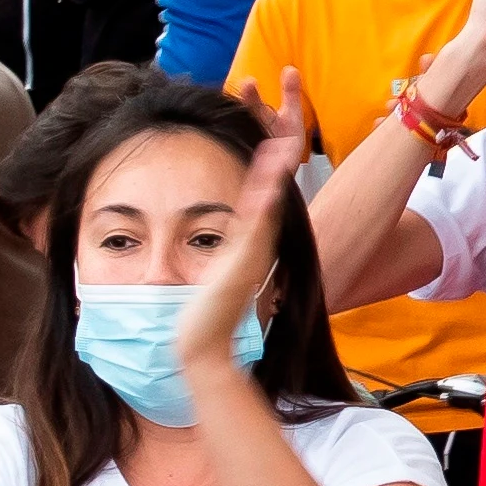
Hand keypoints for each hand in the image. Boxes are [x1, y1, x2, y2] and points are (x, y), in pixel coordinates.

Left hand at [165, 78, 305, 410]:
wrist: (201, 350)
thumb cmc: (200, 321)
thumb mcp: (209, 282)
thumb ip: (213, 266)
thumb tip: (200, 258)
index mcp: (244, 249)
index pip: (258, 204)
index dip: (265, 175)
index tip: (269, 145)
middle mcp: (251, 251)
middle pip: (269, 200)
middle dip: (277, 168)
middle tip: (285, 134)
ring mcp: (248, 259)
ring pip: (264, 211)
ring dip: (273, 180)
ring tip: (281, 149)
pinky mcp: (240, 269)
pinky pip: (253, 234)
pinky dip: (261, 211)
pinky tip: (265, 190)